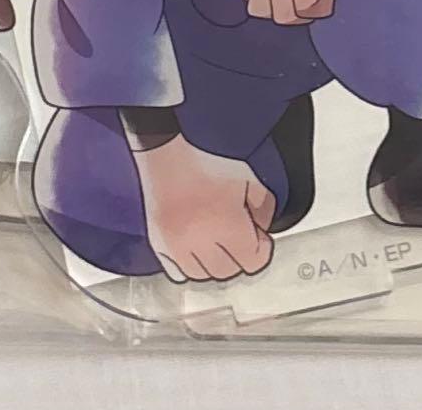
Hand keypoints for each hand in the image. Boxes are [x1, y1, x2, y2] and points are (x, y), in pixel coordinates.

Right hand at [134, 134, 275, 282]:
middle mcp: (199, 240)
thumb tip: (262, 227)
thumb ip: (263, 206)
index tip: (260, 238)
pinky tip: (195, 248)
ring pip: (201, 275)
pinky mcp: (157, 241)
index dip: (261, 248)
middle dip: (238, 256)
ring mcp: (175, 244)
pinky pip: (175, 269)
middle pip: (227, 272)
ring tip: (217, 243)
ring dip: (213, 264)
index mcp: (226, 224)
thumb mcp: (247, 176)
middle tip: (240, 237)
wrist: (167, 146)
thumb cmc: (203, 157)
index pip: (253, 260)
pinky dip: (188, 264)